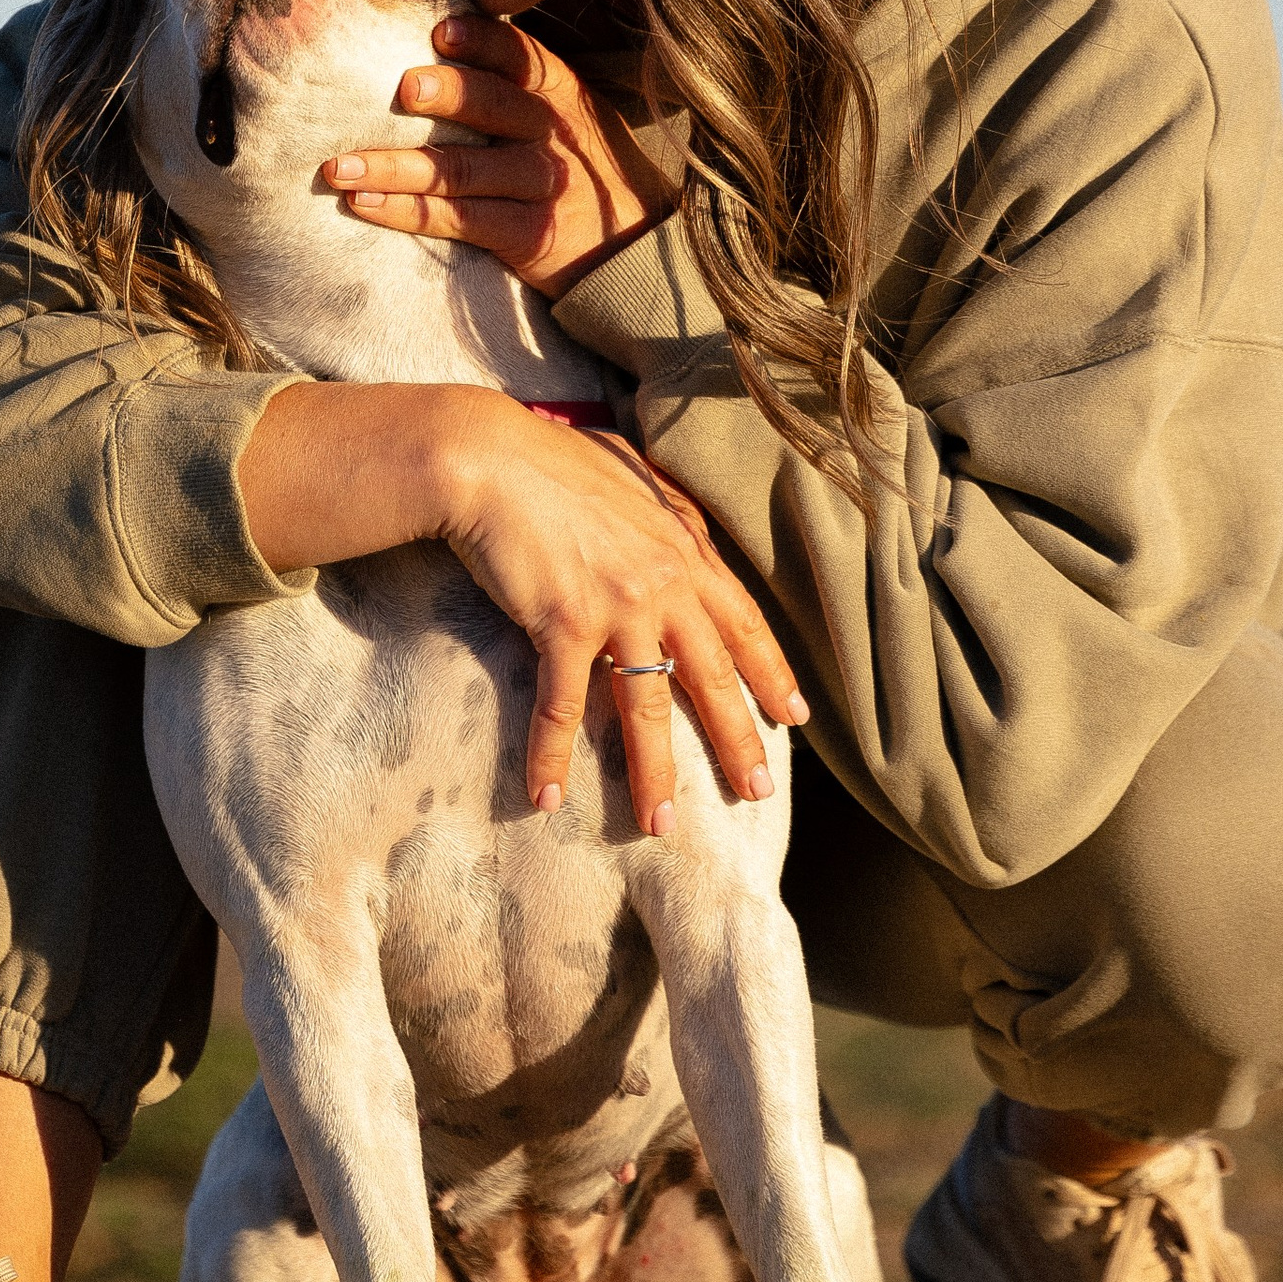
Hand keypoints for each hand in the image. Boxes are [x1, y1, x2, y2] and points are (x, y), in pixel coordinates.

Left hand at [323, 15, 673, 293]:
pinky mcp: (527, 234)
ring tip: (340, 167)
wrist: (637, 245)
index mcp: (559, 92)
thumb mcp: (572, 112)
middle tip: (401, 90)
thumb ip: (520, 80)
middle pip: (494, 106)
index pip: (521, 56)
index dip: (482, 42)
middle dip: (447, 94)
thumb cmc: (585, 164)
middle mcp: (552, 133)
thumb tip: (438, 34)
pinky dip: (407, 213)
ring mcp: (540, 185)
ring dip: (394, 168)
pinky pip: (458, 219)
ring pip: (460, 170)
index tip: (440, 32)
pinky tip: (365, 205)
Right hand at [433, 397, 809, 834]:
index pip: (743, 623)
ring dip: (656, 773)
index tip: (794, 718)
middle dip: (739, 742)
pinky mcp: (563, 624)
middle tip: (758, 793)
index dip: (771, 673)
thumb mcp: (632, 475)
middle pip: (713, 677)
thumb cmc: (551, 459)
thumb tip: (681, 522)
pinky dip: (550, 754)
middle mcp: (664, 584)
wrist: (489, 456)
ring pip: (648, 707)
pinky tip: (545, 796)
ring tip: (663, 825)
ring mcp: (618, 606)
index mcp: (684, 549)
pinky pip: (561, 706)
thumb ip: (665, 510)